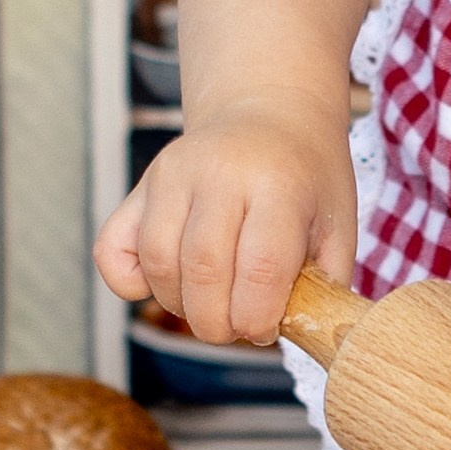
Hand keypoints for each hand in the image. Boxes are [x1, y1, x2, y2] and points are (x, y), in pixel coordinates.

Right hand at [93, 94, 354, 349]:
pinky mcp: (142, 185)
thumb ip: (325, 284)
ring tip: (210, 304)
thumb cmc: (306, 177)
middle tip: (235, 327)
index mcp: (278, 184)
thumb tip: (303, 337)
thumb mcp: (338, 223)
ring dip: (180, 306)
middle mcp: (220, 173)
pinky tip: (167, 284)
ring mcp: (173, 175)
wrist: (270, 112)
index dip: (258, 317)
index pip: (260, 268)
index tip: (266, 328)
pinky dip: (129, 283)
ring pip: (158, 264)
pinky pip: (112, 249)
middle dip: (217, 324)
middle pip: (204, 272)